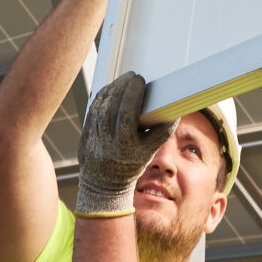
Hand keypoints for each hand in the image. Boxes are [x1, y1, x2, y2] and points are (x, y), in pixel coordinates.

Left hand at [74, 70, 172, 215]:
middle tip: (132, 76)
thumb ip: (162, 133)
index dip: (133, 94)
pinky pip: (92, 110)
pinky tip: (110, 89)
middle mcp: (107, 143)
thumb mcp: (149, 153)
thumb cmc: (130, 166)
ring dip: (111, 89)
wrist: (104, 185)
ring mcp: (94, 138)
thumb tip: (176, 113)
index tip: (141, 80)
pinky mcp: (85, 134)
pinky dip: (101, 96)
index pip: (127, 114)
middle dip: (122, 86)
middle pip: (112, 106)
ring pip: (100, 106)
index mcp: (125, 147)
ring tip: (123, 79)